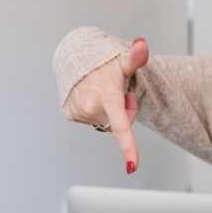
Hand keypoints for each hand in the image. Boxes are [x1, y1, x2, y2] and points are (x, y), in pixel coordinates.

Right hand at [61, 37, 148, 173]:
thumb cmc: (104, 61)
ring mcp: (78, 112)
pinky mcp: (69, 114)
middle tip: (116, 91)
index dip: (128, 148)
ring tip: (100, 90)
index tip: (131, 167)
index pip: (121, 127)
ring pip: (104, 122)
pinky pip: (91, 120)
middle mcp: (90, 107)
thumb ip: (136, 57)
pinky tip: (89, 95)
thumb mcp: (123, 60)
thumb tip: (142, 45)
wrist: (75, 55)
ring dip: (107, 110)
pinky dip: (94, 110)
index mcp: (107, 96)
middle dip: (122, 111)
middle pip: (118, 123)